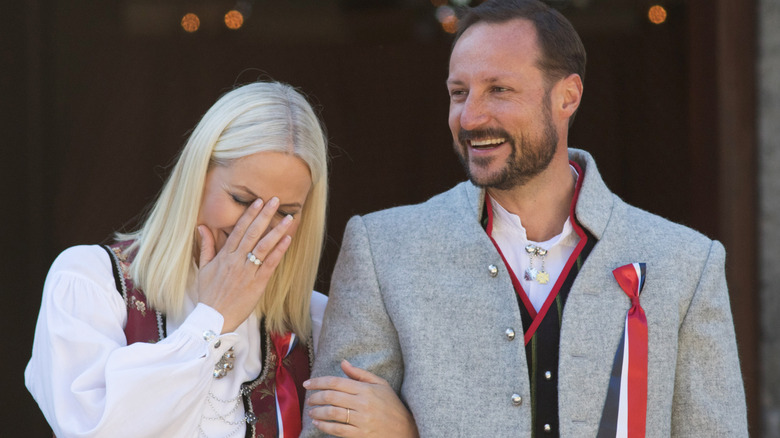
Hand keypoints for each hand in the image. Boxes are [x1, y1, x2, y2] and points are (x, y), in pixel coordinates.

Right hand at [197, 197, 292, 332]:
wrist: (213, 318)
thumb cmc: (209, 294)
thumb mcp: (203, 268)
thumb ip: (206, 246)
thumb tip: (202, 227)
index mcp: (224, 256)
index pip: (238, 230)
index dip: (249, 214)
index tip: (258, 201)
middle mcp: (236, 260)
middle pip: (252, 233)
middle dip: (264, 215)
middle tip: (275, 200)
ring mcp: (247, 271)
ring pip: (264, 246)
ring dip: (277, 231)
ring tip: (288, 218)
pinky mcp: (257, 283)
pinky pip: (270, 264)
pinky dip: (279, 251)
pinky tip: (288, 240)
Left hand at [304, 360, 418, 437]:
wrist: (405, 429)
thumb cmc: (392, 405)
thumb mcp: (380, 384)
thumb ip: (360, 374)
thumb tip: (343, 363)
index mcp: (366, 389)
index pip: (337, 382)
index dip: (319, 381)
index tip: (308, 383)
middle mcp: (363, 403)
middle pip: (332, 396)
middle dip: (316, 397)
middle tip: (309, 399)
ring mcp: (362, 420)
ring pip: (333, 413)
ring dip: (318, 412)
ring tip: (311, 412)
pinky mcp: (361, 435)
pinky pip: (338, 430)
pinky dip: (325, 427)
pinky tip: (318, 424)